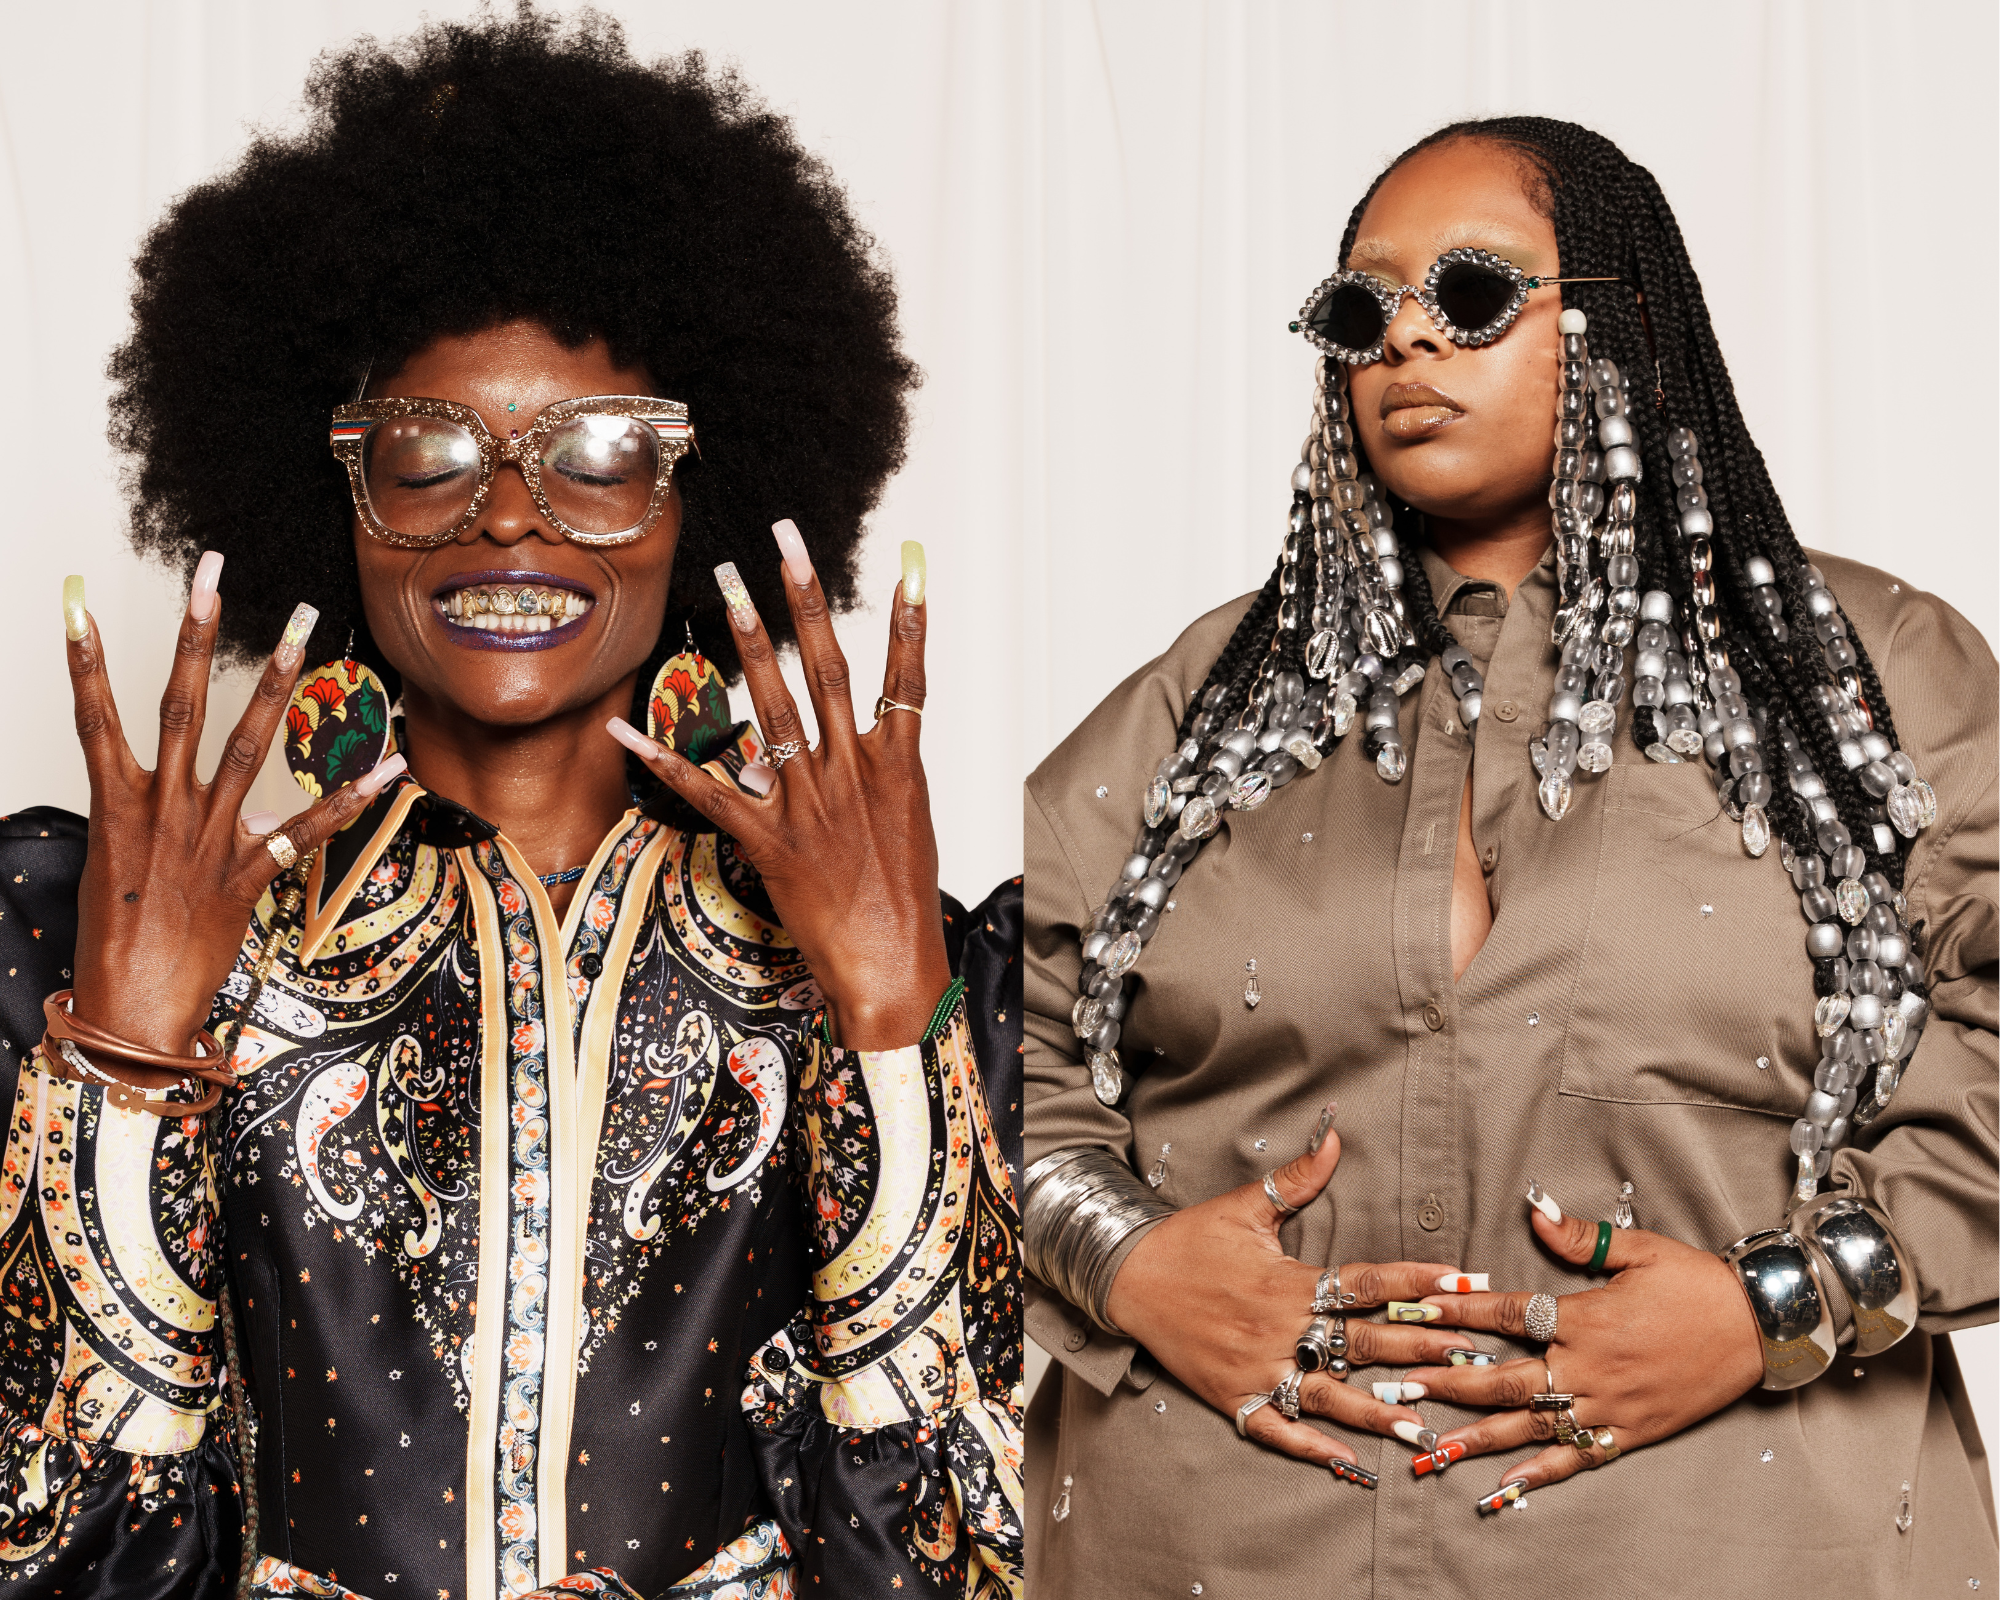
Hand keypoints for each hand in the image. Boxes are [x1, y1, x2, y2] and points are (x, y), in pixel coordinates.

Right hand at [64, 556, 406, 1053]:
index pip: (92, 716)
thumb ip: (155, 819)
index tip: (77, 599)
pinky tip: (391, 763)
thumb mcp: (118, 867)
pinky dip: (352, 796)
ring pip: (246, 745)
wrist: (130, 1015)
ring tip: (302, 627)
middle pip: (178, 705)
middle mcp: (162, 811)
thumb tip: (208, 800)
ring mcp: (208, 839)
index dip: (85, 657)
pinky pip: (309, 827)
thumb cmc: (117, 942)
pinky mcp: (249, 875)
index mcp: (116, 805)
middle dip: (195, 634)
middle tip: (213, 572)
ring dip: (275, 682)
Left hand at [607, 521, 950, 1049]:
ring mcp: (809, 803)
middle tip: (787, 541)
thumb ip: (874, 775)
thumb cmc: (903, 903)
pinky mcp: (769, 841)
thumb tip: (835, 747)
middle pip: (827, 670)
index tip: (906, 566)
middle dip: (807, 600)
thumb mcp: (906, 826)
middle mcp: (852, 773)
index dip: (907, 620)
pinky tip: (628, 727)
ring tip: (732, 589)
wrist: (893, 969)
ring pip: (775, 709)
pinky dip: (664, 761)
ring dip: (751, 644)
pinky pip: (708, 793)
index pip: (906, 677)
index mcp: (896, 767)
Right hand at [1104, 1105, 1474, 1469]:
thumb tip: (1336, 1137)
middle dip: (1422, 1350)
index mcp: (1288, 1279)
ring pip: (1329, 1395)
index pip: (1366, 1282)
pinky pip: (1279, 1430)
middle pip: (1363, 1342)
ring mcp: (1257, 1367)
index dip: (1418, 1283)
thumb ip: (1297, 1177)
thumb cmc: (1189, 1238)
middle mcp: (1278, 1326)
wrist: (1126, 1276)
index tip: (1463, 1283)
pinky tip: (1351, 1465)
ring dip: (1378, 1411)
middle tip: (1474, 1360)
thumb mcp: (1243, 1204)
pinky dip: (1314, 1449)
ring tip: (1424, 1426)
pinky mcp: (1234, 1396)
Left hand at [1403, 1187, 1765, 1493]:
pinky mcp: (1630, 1432)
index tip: (1416, 1312)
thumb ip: (1578, 1236)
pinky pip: (1575, 1458)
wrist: (1761, 1328)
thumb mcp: (1639, 1249)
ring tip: (1430, 1445)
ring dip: (1476, 1436)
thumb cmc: (1697, 1283)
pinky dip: (1537, 1475)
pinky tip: (1503, 1488)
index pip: (1507, 1313)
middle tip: (1400, 1386)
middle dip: (1448, 1383)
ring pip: (1530, 1425)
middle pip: (1504, 1379)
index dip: (1458, 1312)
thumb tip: (1532, 1210)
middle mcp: (1589, 1367)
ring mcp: (1609, 1406)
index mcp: (1585, 1317)